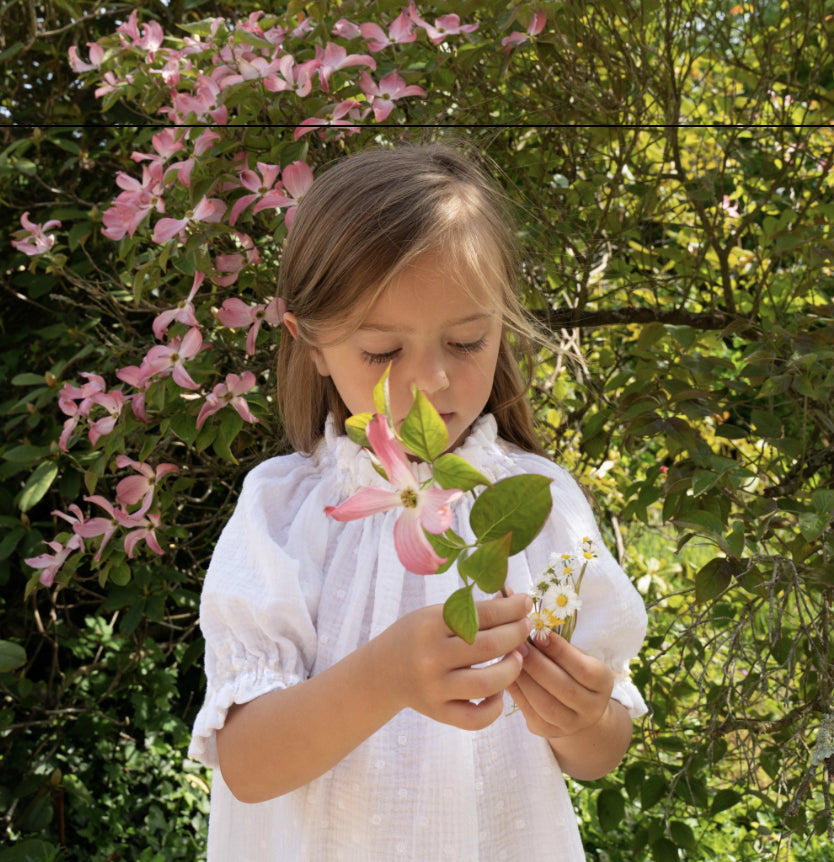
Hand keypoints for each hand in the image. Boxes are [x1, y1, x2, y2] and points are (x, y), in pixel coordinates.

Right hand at [381, 592, 532, 731]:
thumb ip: (472, 611)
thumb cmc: (418, 636)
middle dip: (516, 634)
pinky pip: (476, 718)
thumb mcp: (436, 615)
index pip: (482, 614)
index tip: (526, 603)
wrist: (383, 670)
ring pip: (488, 684)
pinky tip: (498, 692)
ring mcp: (435, 688)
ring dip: (512, 669)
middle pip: (489, 647)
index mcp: (431, 625)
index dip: (511, 609)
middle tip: (526, 628)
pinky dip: (495, 707)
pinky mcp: (438, 712)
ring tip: (517, 658)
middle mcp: (432, 657)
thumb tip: (516, 603)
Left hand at [508, 630, 613, 738]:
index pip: (584, 669)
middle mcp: (591, 708)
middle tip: (518, 646)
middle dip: (538, 665)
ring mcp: (570, 724)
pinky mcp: (547, 731)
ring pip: (546, 705)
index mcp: (602, 683)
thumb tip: (529, 629)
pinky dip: (516, 692)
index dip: (560, 651)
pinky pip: (530, 712)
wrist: (576, 708)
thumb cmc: (572, 671)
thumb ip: (559, 646)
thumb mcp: (576, 656)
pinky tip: (506, 675)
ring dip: (525, 679)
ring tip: (510, 659)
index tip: (538, 634)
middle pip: (564, 688)